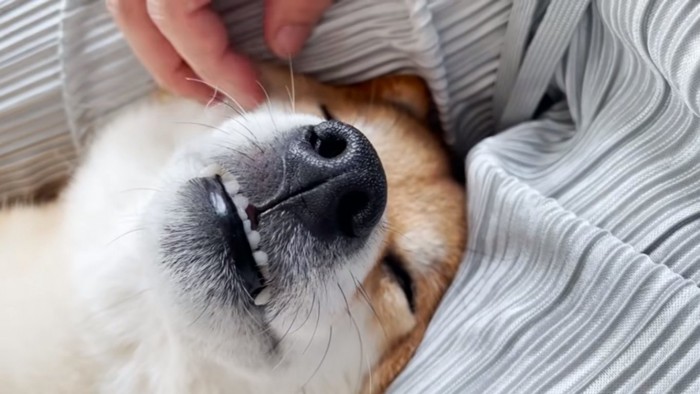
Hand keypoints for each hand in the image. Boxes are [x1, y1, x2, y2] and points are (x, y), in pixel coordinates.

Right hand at [108, 0, 331, 107]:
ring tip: (197, 72)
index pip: (173, 17)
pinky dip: (158, 12)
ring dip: (156, 38)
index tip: (249, 93)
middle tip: (211, 98)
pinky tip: (190, 30)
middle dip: (166, 63)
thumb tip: (284, 42)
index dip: (210, 64)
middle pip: (130, 9)